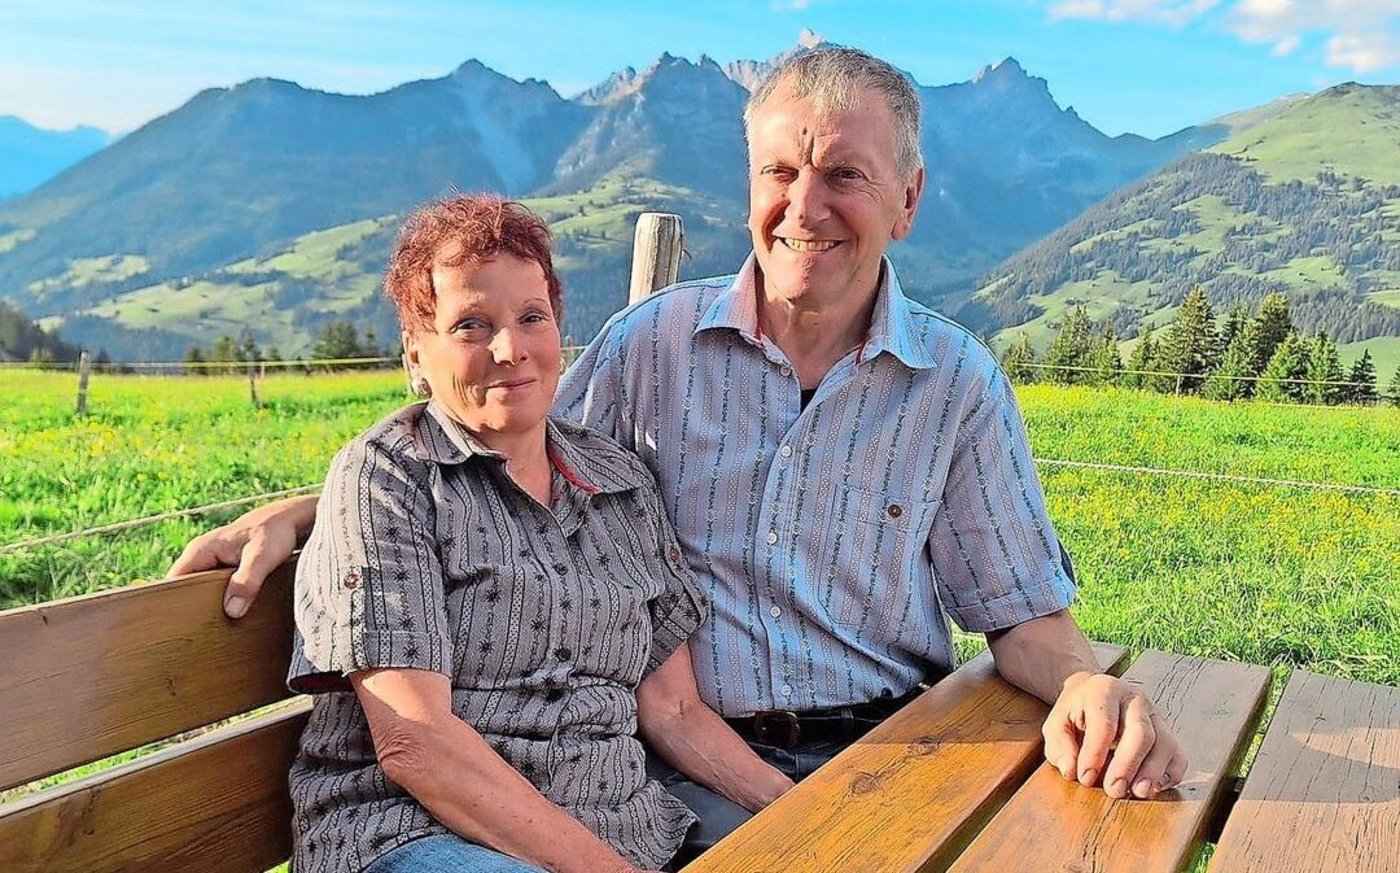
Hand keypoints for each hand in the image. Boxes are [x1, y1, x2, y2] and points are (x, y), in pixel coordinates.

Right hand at [167, 495, 315, 617]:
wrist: (291, 519)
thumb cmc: (276, 532)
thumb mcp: (261, 557)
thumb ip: (247, 582)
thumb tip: (232, 611)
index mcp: (200, 550)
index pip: (172, 582)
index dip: (173, 603)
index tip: (181, 626)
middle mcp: (202, 556)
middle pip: (185, 590)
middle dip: (192, 610)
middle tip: (202, 633)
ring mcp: (213, 563)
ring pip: (202, 591)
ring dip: (209, 607)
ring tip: (216, 630)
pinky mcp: (226, 570)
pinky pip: (216, 590)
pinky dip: (222, 602)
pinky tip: (232, 618)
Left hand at [1042, 671, 1187, 799]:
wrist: (1094, 695)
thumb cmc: (1075, 714)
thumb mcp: (1057, 724)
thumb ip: (1060, 745)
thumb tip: (1071, 771)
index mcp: (1104, 690)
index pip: (1104, 724)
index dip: (1095, 754)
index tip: (1085, 779)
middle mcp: (1135, 699)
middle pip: (1141, 733)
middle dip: (1128, 765)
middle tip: (1115, 791)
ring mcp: (1156, 715)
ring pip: (1164, 743)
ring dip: (1153, 772)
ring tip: (1138, 793)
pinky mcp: (1168, 733)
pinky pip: (1178, 755)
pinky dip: (1171, 774)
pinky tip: (1155, 788)